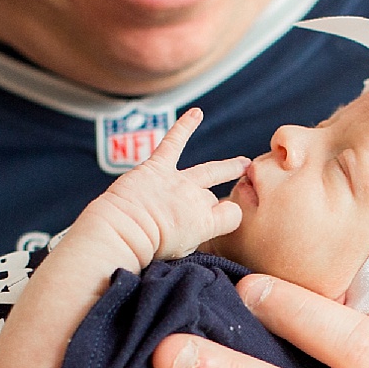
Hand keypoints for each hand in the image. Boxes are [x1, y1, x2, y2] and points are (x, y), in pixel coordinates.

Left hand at [86, 108, 247, 262]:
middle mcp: (197, 200)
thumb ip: (195, 240)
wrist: (124, 231)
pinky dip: (185, 125)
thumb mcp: (181, 255)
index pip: (230, 215)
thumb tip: (198, 234)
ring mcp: (179, 181)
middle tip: (244, 187)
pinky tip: (196, 113)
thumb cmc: (147, 249)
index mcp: (206, 223)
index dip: (226, 219)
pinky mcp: (158, 167)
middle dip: (233, 192)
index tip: (221, 222)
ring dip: (228, 167)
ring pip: (210, 171)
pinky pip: (174, 141)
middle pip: (216, 197)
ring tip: (242, 163)